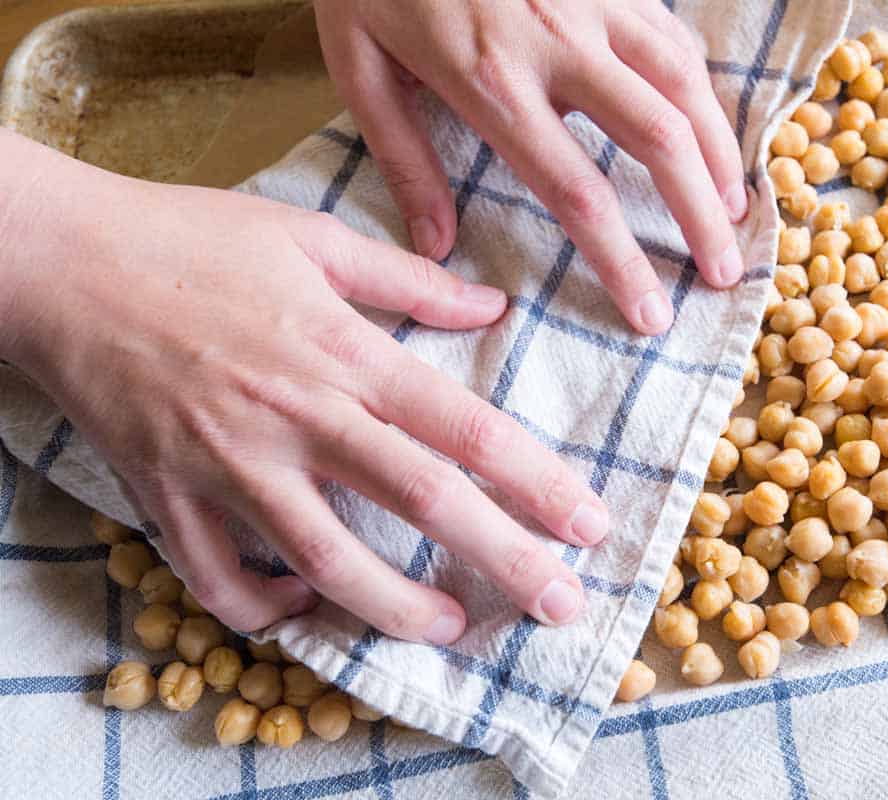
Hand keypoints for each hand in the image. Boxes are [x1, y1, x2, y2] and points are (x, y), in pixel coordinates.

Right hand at [0, 131, 605, 642]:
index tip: (590, 524)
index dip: (536, 481)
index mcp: (343, 352)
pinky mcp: (168, 494)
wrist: (61, 260)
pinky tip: (306, 613)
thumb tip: (492, 310)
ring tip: (453, 629)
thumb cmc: (191, 239)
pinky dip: (262, 609)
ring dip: (396, 607)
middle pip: (419, 502)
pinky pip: (218, 577)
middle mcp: (298, 417)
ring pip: (326, 559)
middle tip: (562, 604)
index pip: (463, 428)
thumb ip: (409, 282)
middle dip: (503, 559)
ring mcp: (230, 464)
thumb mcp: (312, 238)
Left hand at [314, 0, 747, 335]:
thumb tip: (437, 245)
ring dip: (720, 155)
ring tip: (735, 214)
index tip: (650, 313)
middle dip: (701, 216)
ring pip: (685, 85)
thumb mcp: (360, 68)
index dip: (623, 261)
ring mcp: (593, 4)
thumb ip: (404, 158)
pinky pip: (674, 39)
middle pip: (659, 140)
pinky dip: (704, 93)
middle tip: (724, 273)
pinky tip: (712, 132)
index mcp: (493, 84)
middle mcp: (559, 45)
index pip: (578, 193)